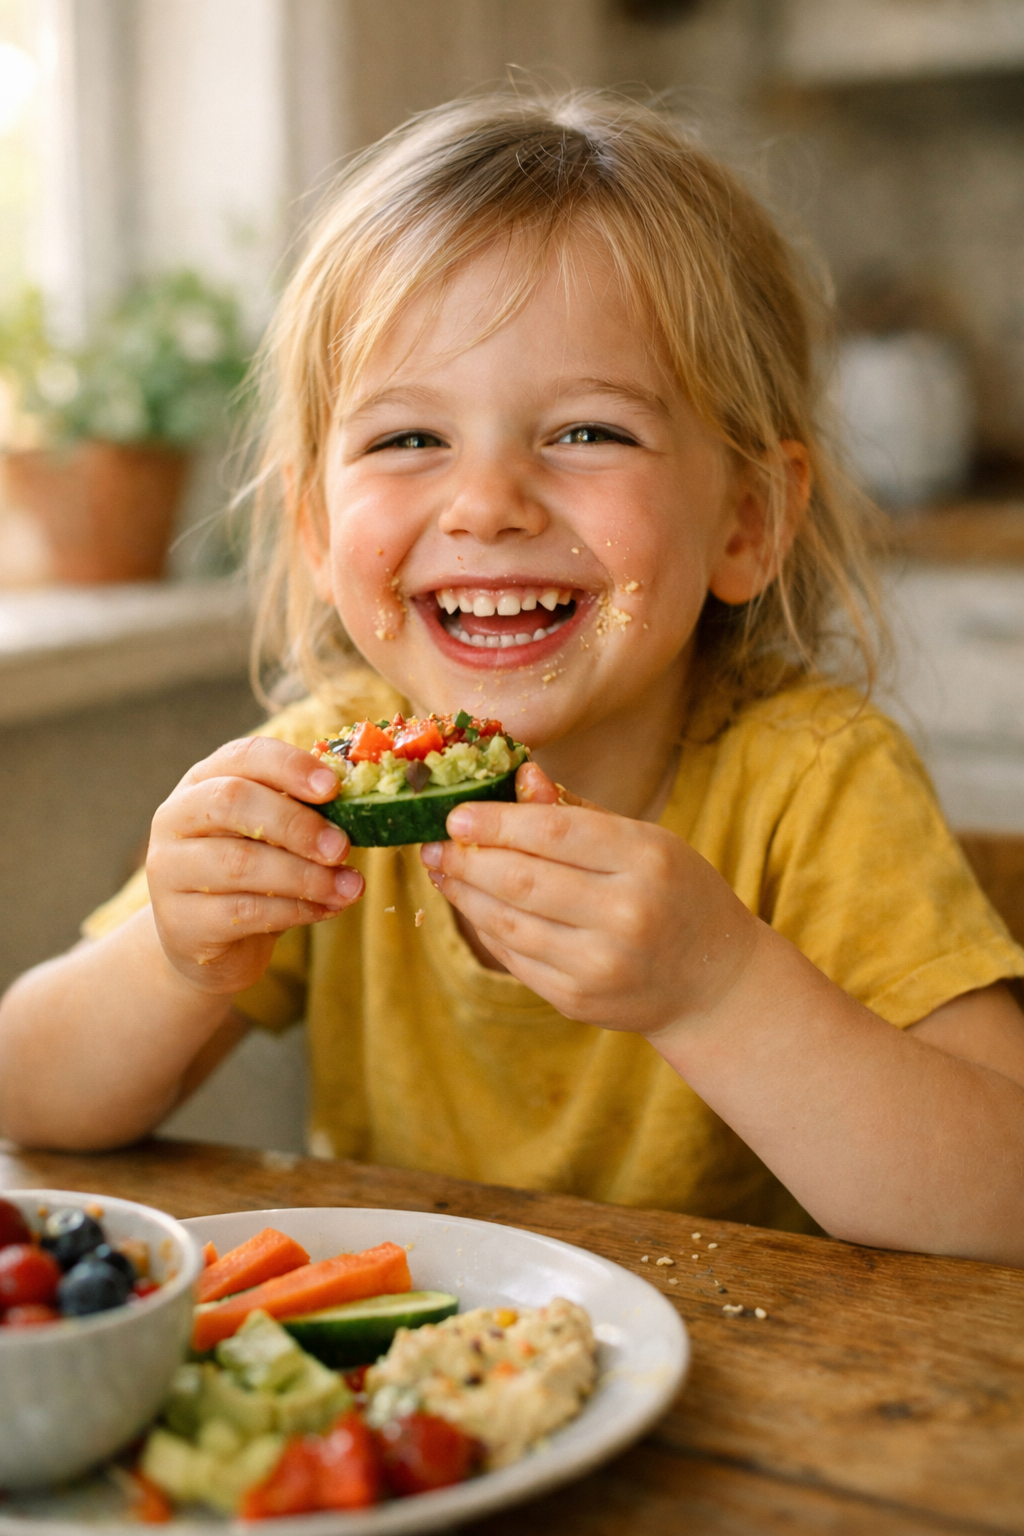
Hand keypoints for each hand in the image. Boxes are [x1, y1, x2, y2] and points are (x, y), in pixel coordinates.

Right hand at [147, 737, 362, 993]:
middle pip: (233, 801)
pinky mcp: (180, 921)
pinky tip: (327, 909)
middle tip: (343, 847)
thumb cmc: (251, 874)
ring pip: (239, 863)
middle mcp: (176, 817)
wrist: (204, 941)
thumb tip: (362, 803)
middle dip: (296, 823)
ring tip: (350, 887)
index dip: (289, 766)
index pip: (242, 756)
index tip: (333, 787)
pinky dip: (294, 911)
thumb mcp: (272, 835)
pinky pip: (243, 912)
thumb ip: (303, 813)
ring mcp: (169, 870)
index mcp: (203, 780)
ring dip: (305, 876)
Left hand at [420, 763, 757, 1035]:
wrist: (714, 983)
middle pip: (522, 878)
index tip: (456, 813)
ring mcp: (600, 964)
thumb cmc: (676, 894)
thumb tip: (520, 776)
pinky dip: (485, 927)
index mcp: (646, 860)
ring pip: (508, 922)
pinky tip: (471, 904)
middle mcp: (625, 914)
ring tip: (442, 870)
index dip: (497, 821)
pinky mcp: (577, 1000)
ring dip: (465, 893)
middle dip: (467, 858)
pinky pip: (514, 957)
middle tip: (435, 842)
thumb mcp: (647, 841)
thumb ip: (579, 812)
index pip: (555, 832)